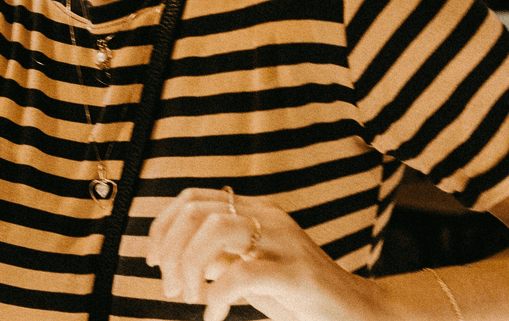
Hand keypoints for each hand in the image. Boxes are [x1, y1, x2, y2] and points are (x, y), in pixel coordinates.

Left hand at [146, 187, 390, 320]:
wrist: (356, 312)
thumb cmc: (296, 293)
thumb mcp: (249, 269)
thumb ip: (218, 257)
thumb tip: (176, 257)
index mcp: (253, 210)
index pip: (192, 199)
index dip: (162, 226)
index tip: (151, 260)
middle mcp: (267, 216)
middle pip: (196, 211)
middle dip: (170, 250)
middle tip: (170, 288)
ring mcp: (284, 240)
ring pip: (215, 230)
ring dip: (189, 266)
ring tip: (191, 299)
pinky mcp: (296, 272)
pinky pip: (241, 274)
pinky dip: (217, 296)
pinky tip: (215, 315)